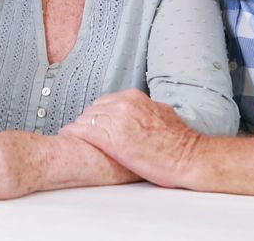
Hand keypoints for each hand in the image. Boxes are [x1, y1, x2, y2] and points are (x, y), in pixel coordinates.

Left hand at [60, 89, 201, 188]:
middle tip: (81, 133)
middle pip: (93, 110)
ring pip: (86, 120)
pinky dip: (72, 133)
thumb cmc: (179, 141)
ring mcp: (116, 121)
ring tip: (71, 138)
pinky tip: (66, 137)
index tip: (94, 124)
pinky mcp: (111, 140)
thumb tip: (142, 111)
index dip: (98, 115)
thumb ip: (146, 109)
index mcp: (134, 98)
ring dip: (79, 129)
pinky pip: (83, 132)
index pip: (105, 102)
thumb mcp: (162, 113)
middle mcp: (123, 105)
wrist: (188, 156)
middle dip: (87, 122)